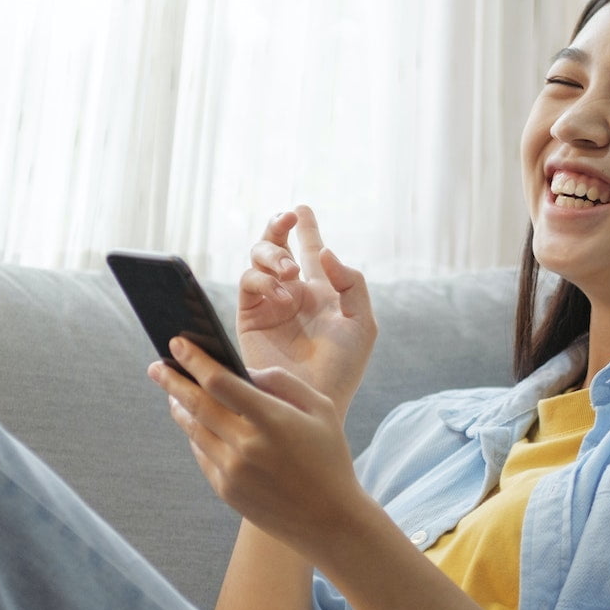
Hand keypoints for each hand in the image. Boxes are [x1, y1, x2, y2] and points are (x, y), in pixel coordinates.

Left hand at [149, 334, 371, 560]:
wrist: (329, 520)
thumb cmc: (328, 458)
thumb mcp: (321, 409)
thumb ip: (282, 382)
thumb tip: (242, 371)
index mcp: (271, 420)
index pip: (219, 382)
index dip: (195, 360)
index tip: (178, 343)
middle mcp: (246, 445)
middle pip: (196, 404)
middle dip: (172, 381)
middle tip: (156, 366)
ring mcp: (232, 471)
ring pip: (193, 430)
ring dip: (179, 407)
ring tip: (172, 394)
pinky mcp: (225, 491)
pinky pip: (201, 454)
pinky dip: (195, 435)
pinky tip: (195, 424)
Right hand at [237, 205, 375, 407]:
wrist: (314, 400)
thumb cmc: (343, 368)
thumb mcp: (362, 323)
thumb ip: (352, 283)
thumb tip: (326, 252)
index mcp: (320, 293)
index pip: (310, 252)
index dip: (306, 229)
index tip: (301, 209)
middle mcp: (292, 294)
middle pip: (276, 248)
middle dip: (279, 229)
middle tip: (290, 220)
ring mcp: (269, 305)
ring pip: (257, 260)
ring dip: (272, 253)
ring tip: (289, 270)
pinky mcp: (250, 318)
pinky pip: (248, 284)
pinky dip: (263, 279)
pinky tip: (282, 293)